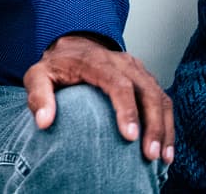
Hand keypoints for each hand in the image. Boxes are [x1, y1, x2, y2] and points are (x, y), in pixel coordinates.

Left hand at [23, 33, 172, 162]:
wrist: (71, 47)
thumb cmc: (55, 66)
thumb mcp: (37, 76)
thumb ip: (38, 95)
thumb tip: (44, 122)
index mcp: (95, 61)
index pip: (118, 84)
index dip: (127, 110)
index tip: (129, 137)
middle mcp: (121, 62)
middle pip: (147, 92)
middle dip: (153, 125)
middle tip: (150, 154)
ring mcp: (137, 69)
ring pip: (160, 97)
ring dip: (165, 128)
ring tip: (162, 158)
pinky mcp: (145, 78)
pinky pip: (163, 100)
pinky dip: (168, 124)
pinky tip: (165, 148)